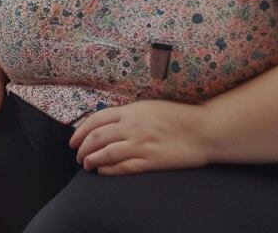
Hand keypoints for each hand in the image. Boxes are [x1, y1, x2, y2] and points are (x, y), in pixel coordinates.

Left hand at [69, 100, 212, 174]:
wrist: (204, 129)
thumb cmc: (179, 117)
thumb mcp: (149, 107)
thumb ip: (129, 114)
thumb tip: (109, 122)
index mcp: (131, 111)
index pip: (95, 120)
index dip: (80, 131)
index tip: (73, 140)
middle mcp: (132, 127)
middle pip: (96, 137)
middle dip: (82, 148)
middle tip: (78, 155)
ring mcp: (141, 144)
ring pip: (105, 154)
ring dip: (91, 160)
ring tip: (87, 165)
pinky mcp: (151, 161)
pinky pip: (123, 167)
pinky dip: (108, 170)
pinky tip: (102, 172)